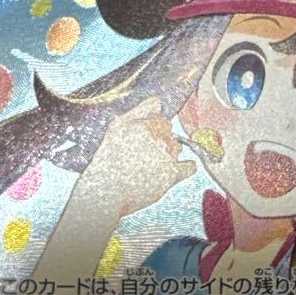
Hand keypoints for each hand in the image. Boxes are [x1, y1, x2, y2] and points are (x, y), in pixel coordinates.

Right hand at [77, 98, 195, 217]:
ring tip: (150, 165)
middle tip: (144, 154)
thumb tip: (157, 102)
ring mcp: (167, 156)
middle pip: (169, 133)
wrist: (106, 192)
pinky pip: (189, 167)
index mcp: (142, 124)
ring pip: (177, 147)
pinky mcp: (172, 174)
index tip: (144, 139)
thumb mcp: (115, 127)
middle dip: (160, 140)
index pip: (161, 119)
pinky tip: (173, 170)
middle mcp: (157, 138)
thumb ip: (139, 111)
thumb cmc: (106, 162)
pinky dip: (185, 168)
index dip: (153, 129)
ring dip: (168, 153)